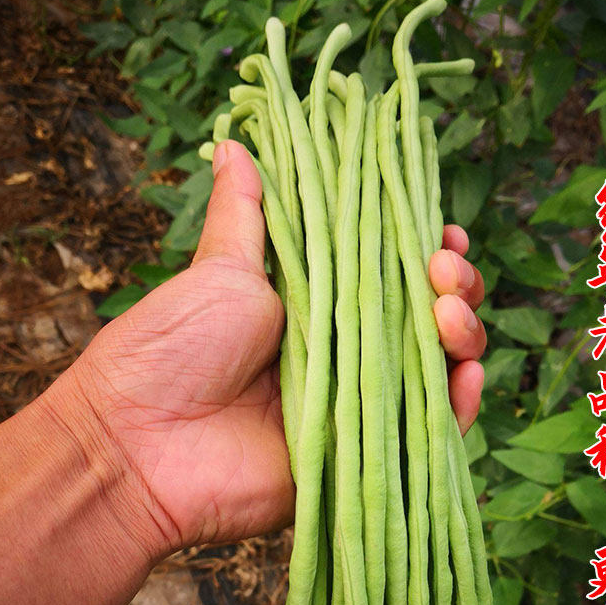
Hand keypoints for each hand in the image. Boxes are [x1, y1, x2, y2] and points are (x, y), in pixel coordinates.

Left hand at [71, 141, 485, 552]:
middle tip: (443, 268)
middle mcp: (340, 354)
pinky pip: (425, 437)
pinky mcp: (358, 460)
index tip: (443, 231)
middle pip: (422, 319)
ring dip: (460, 336)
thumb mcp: (218, 272)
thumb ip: (246, 215)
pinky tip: (468, 376)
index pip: (386, 273)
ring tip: (449, 311)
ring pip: (433, 372)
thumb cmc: (169, 350)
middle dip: (451, 286)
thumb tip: (235, 144)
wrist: (137, 446)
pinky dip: (457, 409)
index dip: (422, 251)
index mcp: (311, 306)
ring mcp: (353, 407)